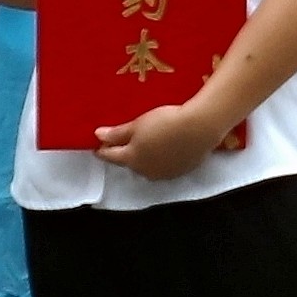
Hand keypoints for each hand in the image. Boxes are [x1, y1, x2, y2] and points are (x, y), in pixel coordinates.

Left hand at [97, 91, 235, 179]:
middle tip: (123, 142)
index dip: (103, 150)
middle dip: (124, 154)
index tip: (98, 146)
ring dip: (143, 158)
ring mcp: (164, 174)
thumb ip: (117, 133)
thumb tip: (97, 136)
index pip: (111, 156)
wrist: (199, 129)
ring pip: (147, 167)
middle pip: (129, 163)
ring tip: (146, 145)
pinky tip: (165, 149)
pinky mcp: (180, 171)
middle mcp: (145, 171)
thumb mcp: (137, 124)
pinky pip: (164, 167)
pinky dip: (160, 160)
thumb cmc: (165, 122)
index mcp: (131, 159)